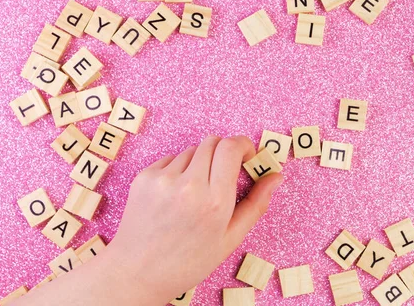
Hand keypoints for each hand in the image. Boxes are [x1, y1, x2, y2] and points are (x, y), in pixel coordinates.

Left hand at [14, 136, 282, 305]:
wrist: (137, 273)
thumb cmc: (189, 261)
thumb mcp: (230, 238)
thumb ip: (257, 203)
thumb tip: (276, 176)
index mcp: (214, 201)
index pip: (231, 147)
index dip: (243, 146)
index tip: (247, 157)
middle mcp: (188, 185)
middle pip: (213, 142)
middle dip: (224, 152)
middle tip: (224, 174)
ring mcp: (163, 179)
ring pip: (192, 150)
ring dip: (201, 162)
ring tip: (196, 192)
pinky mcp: (144, 177)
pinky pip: (171, 159)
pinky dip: (179, 170)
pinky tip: (176, 196)